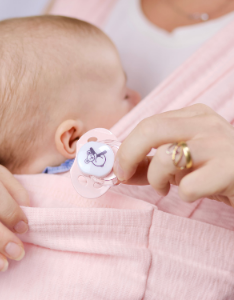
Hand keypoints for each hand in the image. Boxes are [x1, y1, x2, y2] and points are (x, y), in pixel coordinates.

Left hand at [113, 104, 233, 205]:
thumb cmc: (215, 170)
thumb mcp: (180, 163)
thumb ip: (148, 164)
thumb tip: (118, 171)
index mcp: (193, 115)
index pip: (147, 124)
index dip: (126, 148)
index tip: (118, 168)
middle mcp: (205, 123)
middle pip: (150, 130)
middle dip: (128, 155)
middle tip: (124, 175)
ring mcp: (219, 144)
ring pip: (165, 157)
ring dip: (157, 179)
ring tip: (166, 187)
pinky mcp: (231, 169)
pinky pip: (189, 185)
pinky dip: (184, 194)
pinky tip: (195, 192)